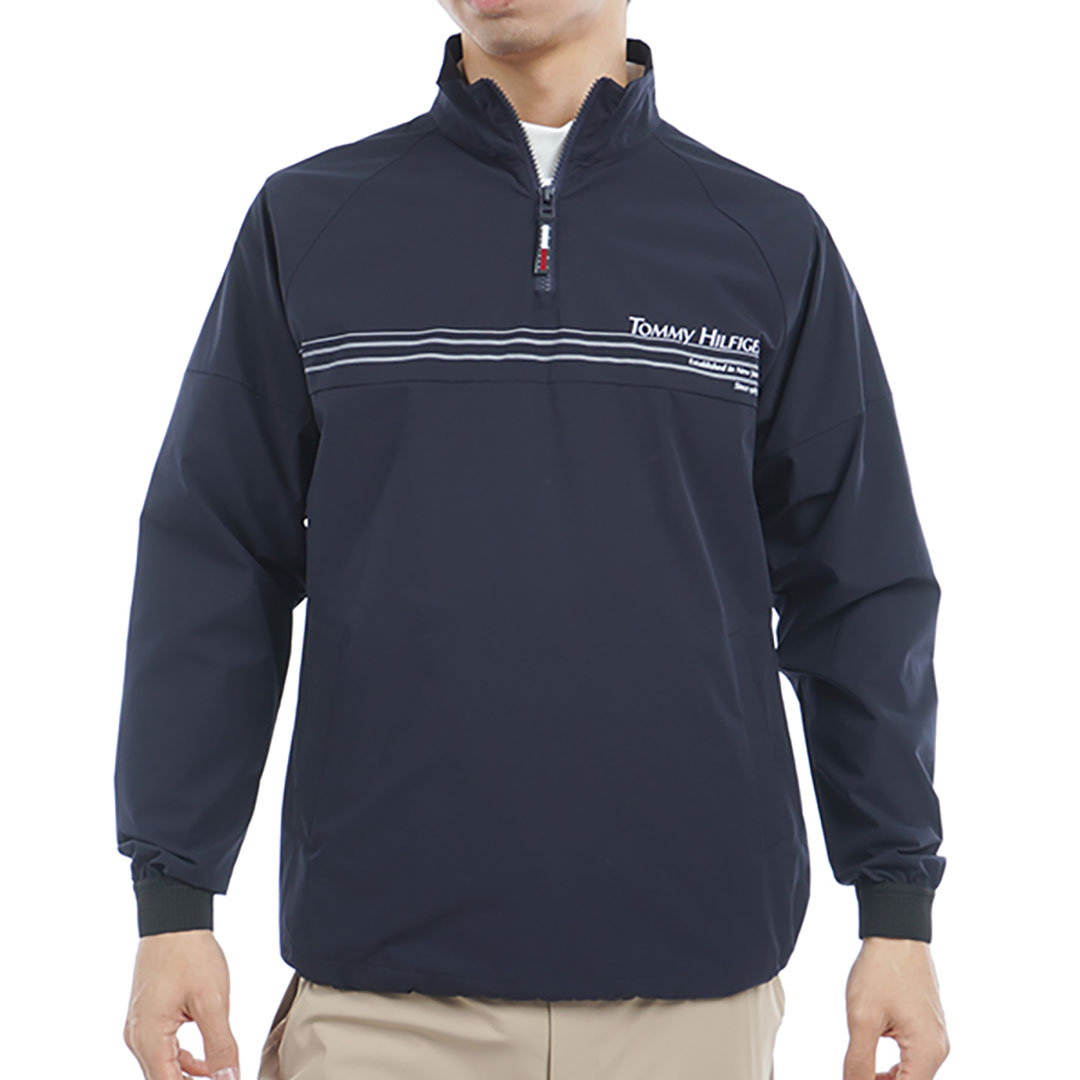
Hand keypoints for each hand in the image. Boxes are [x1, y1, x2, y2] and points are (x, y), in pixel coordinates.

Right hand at [123, 928, 240, 1079]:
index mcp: (148, 1039)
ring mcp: (140, 1028)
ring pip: (164, 1068)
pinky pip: (164, 1050)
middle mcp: (137, 1038)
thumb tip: (230, 1078)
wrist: (174, 920)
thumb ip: (221, 1045)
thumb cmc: (189, 954)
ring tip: (221, 1074)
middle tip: (225, 1077)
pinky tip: (207, 1060)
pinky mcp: (148, 1017)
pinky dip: (184, 1059)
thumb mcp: (212, 1002)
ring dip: (190, 1076)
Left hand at [842, 937, 949, 1079]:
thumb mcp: (862, 1019)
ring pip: (912, 1074)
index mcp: (927, 1053)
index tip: (855, 1078)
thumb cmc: (881, 971)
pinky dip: (894, 1065)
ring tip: (858, 1072)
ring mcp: (935, 1037)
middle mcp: (938, 1049)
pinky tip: (871, 1058)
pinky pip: (913, 1057)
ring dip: (886, 1078)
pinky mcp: (927, 1026)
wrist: (897, 934)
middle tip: (853, 1075)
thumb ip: (859, 1062)